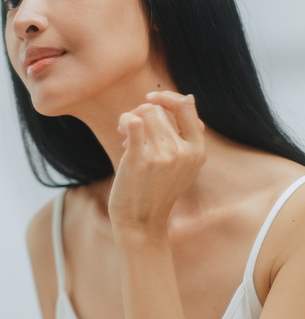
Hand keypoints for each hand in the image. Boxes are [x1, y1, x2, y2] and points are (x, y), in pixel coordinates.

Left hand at [109, 91, 205, 235]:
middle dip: (141, 113)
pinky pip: (134, 123)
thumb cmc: (157, 190)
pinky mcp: (140, 160)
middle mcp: (183, 152)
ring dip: (129, 118)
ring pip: (144, 114)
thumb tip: (188, 97)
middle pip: (158, 110)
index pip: (187, 106)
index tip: (150, 98)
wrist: (141, 221)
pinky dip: (124, 120)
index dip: (167, 97)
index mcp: (198, 151)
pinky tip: (121, 129)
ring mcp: (163, 156)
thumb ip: (187, 134)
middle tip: (130, 129)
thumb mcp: (184, 164)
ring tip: (125, 136)